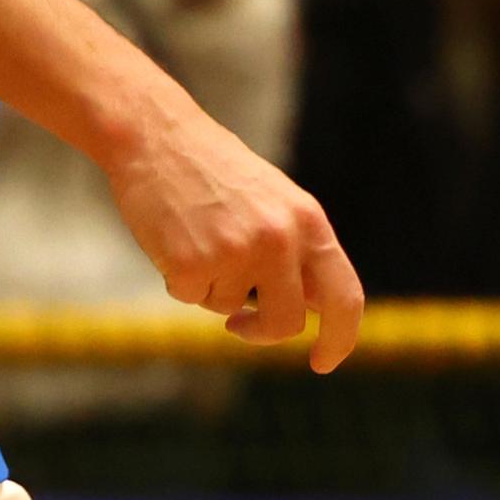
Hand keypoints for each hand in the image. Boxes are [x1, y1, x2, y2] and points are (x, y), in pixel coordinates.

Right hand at [102, 106, 362, 369]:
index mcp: (308, 222)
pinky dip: (177, 277)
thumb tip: (316, 308)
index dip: (340, 338)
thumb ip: (298, 250)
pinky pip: (190, 297)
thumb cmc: (212, 169)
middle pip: (286, 322)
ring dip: (209, 286)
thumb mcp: (274, 202)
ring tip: (193, 235)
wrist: (155, 136)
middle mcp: (279, 240)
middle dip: (262, 332)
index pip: (344, 297)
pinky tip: (169, 238)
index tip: (322, 362)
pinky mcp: (193, 263)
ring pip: (229, 306)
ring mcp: (236, 252)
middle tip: (242, 326)